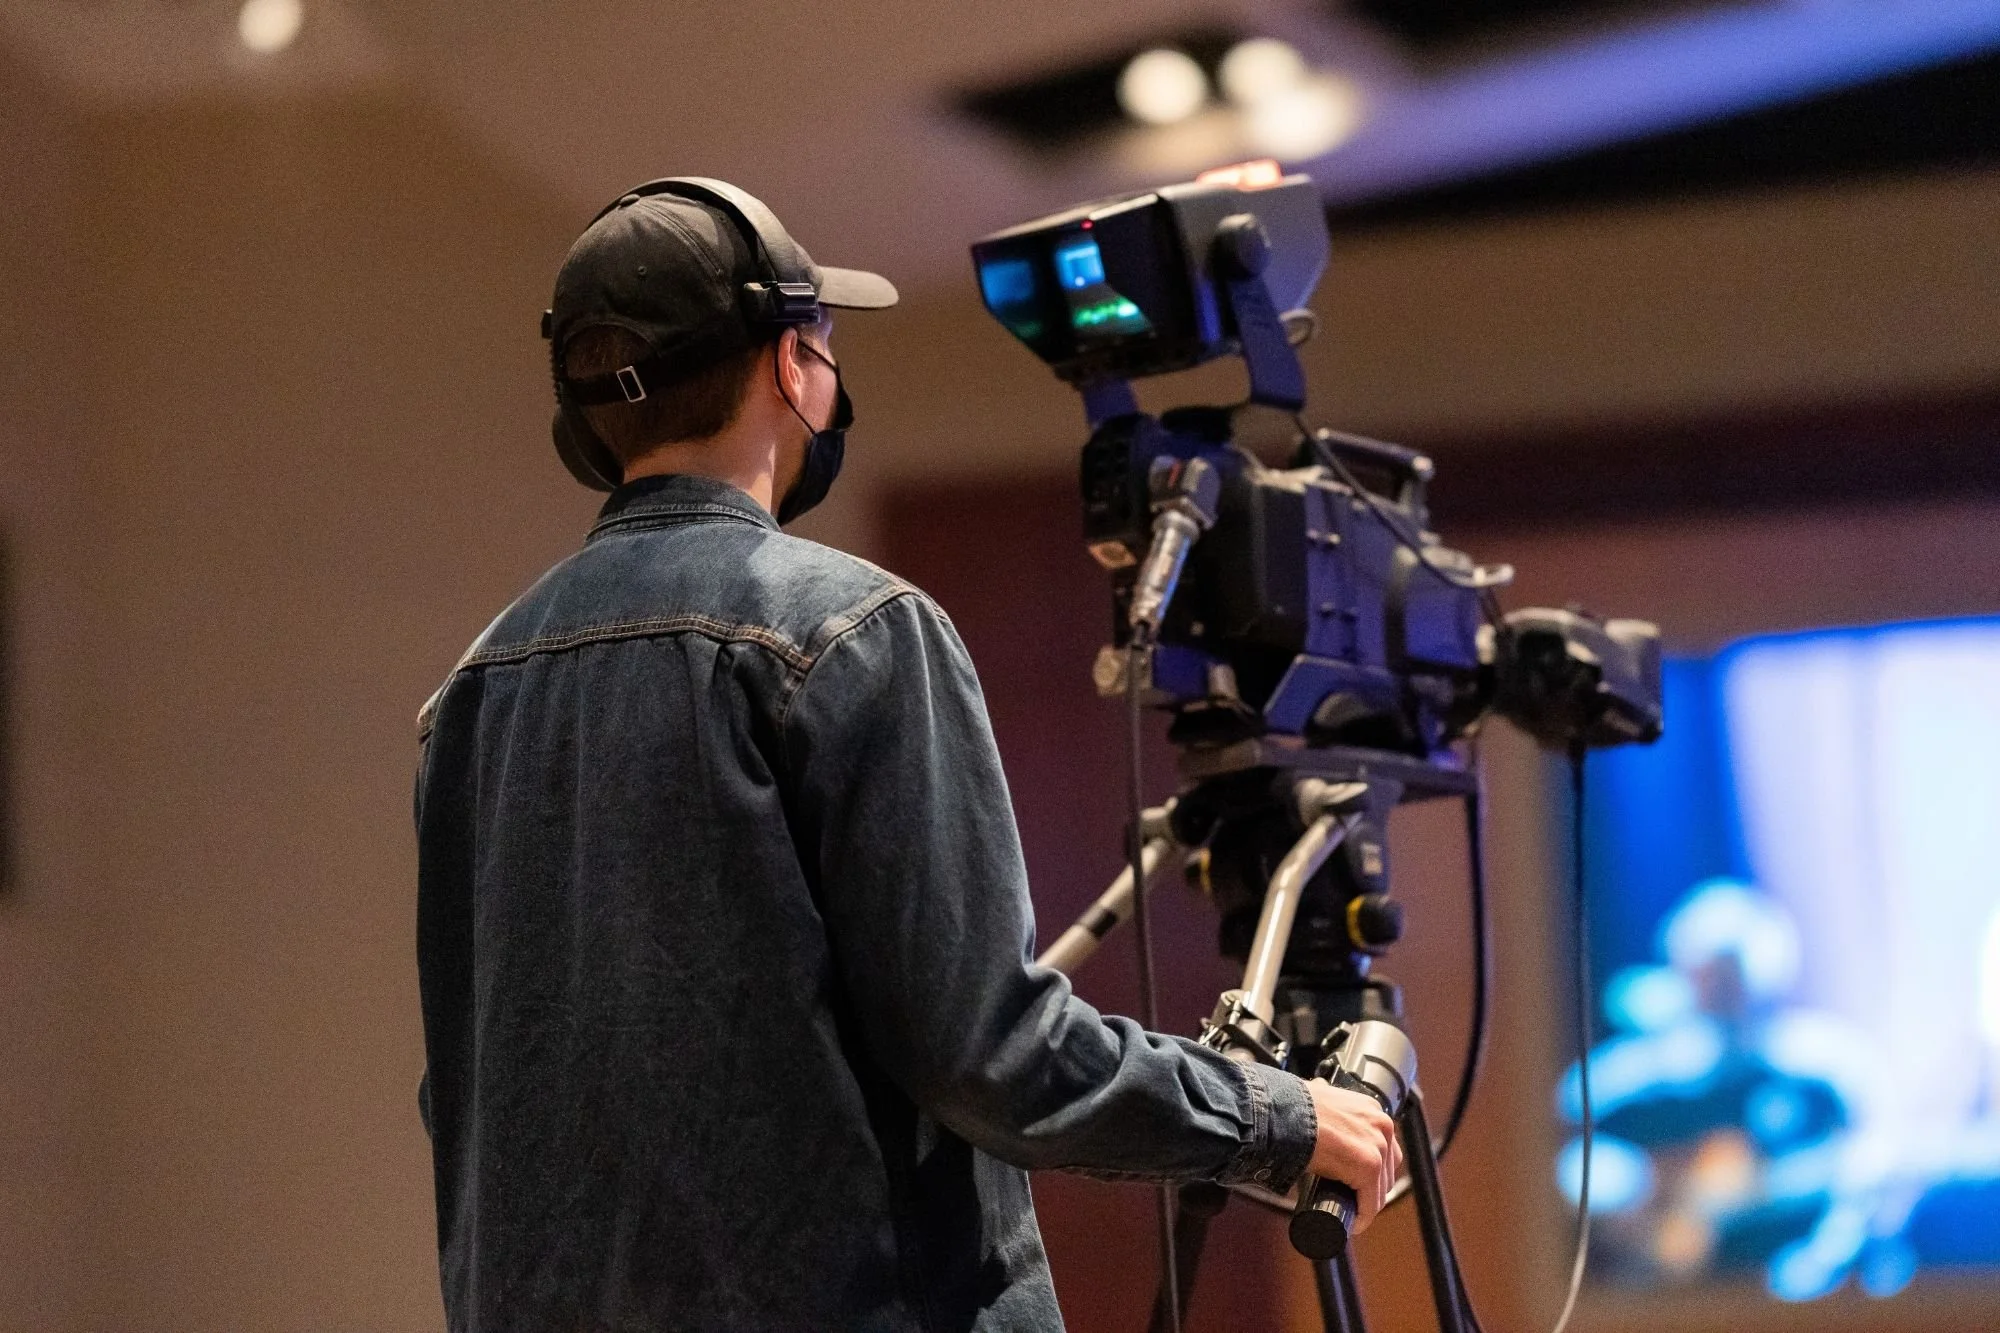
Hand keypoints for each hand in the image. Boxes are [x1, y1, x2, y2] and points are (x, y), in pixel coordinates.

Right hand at [1304, 1079, 1401, 1234]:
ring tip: (1349, 1212)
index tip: (1358, 1181)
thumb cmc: (1291, 1109)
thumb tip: (1318, 1103)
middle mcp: (1380, 1124)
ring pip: (1379, 1188)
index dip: (1372, 1168)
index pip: (1382, 1146)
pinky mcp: (1368, 1166)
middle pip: (1386, 1168)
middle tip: (1352, 1199)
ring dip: (1366, 1203)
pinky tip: (1353, 1223)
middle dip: (1371, 1188)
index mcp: (1370, 1108)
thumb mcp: (1319, 1099)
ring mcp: (1377, 1145)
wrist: (1280, 1115)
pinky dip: (1362, 1216)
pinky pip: (1370, 1202)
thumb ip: (1326, 1104)